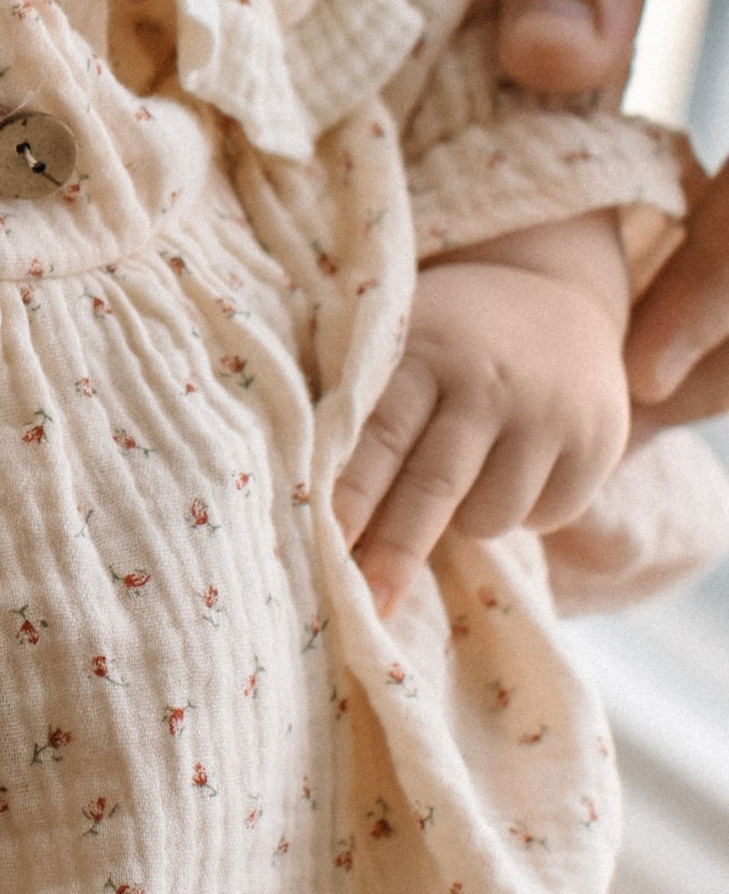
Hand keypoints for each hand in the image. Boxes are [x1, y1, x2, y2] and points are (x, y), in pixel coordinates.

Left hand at [331, 219, 629, 612]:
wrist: (552, 289)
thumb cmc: (442, 335)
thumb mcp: (395, 340)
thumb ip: (358, 400)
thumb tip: (294, 490)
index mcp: (420, 353)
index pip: (377, 437)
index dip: (350, 497)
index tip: (324, 550)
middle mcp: (486, 383)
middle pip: (433, 487)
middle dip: (395, 551)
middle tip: (370, 605)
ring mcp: (547, 412)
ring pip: (490, 515)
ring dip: (461, 524)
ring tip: (452, 495)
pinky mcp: (599, 441)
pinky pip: (546, 516)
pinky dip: (520, 515)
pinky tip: (508, 476)